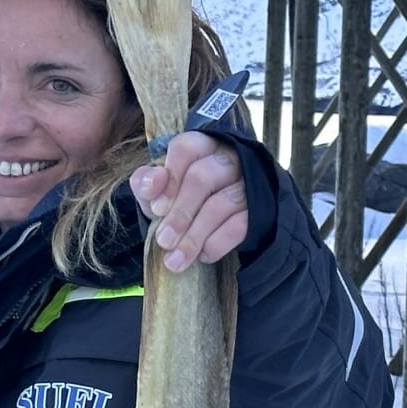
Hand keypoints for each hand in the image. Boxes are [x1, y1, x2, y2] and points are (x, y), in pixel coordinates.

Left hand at [128, 131, 248, 272]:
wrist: (215, 228)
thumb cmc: (181, 202)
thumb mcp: (159, 192)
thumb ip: (147, 183)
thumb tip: (154, 180)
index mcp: (202, 147)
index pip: (186, 148)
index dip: (170, 178)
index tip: (157, 209)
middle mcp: (229, 159)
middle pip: (202, 177)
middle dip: (180, 214)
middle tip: (164, 241)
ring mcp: (248, 183)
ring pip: (220, 205)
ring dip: (194, 236)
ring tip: (176, 260)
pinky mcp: (260, 210)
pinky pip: (239, 226)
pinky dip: (216, 244)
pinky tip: (203, 256)